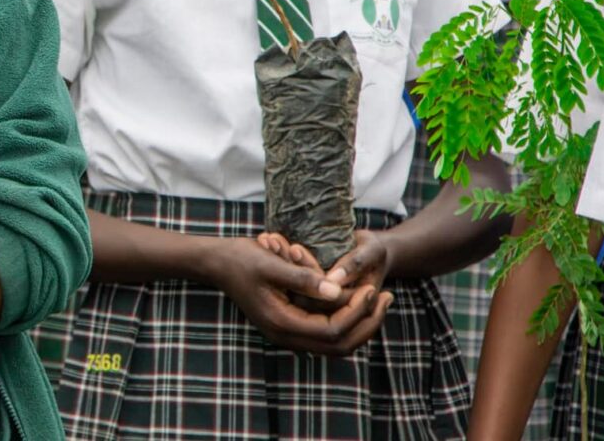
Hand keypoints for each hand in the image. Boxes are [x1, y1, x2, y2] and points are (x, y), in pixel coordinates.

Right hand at [208, 237, 391, 355]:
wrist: (217, 262)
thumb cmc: (241, 259)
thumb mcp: (271, 263)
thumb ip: (303, 279)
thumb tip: (336, 291)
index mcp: (282, 323)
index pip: (332, 331)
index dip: (356, 312)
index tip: (371, 288)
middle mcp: (286, 335)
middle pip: (340, 345)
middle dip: (367, 323)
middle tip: (386, 297)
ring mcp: (288, 333)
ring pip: (336, 343)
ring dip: (361, 324)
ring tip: (378, 299)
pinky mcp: (291, 324)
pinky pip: (326, 333)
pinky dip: (346, 321)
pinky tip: (357, 301)